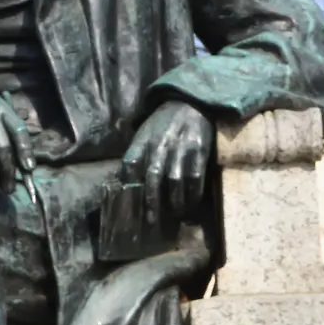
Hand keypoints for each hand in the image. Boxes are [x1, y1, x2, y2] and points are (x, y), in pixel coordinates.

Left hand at [120, 101, 213, 224]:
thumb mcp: (144, 133)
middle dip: (151, 201)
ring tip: (173, 214)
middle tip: (151, 221)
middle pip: (153, 177)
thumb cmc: (163, 123)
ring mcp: (181, 148)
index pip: (130, 164)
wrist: (191, 103)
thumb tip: (124, 180)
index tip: (126, 204)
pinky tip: (190, 203)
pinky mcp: (199, 150)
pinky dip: (192, 194)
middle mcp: (160, 144)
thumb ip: (136, 154)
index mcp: (142, 140)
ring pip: (175, 180)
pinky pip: (195, 177)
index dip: (127, 185)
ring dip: (174, 201)